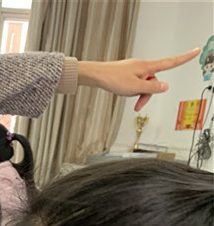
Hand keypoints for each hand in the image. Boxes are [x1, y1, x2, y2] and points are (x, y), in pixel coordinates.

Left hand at [78, 48, 199, 110]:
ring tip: (126, 95)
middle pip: (154, 81)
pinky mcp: (128, 74)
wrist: (96, 75)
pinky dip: (132, 90)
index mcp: (148, 66)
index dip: (184, 58)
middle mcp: (143, 66)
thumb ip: (152, 88)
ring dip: (138, 94)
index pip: (171, 62)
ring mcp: (135, 70)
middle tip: (138, 105)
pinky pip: (136, 84)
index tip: (196, 51)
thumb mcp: (135, 87)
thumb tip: (166, 86)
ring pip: (144, 84)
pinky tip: (123, 91)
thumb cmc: (113, 79)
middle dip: (147, 94)